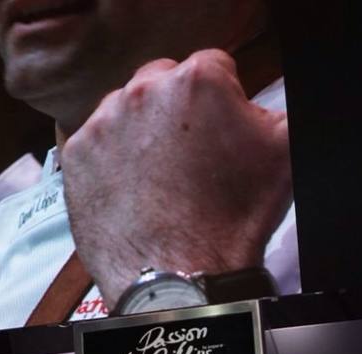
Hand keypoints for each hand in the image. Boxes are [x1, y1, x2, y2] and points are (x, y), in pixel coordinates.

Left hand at [61, 50, 291, 306]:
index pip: (213, 67)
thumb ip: (275, 111)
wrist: (182, 278)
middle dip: (178, 109)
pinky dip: (112, 160)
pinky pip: (97, 143)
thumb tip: (261, 107)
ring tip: (160, 177)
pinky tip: (133, 189)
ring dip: (142, 131)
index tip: (222, 131)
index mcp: (197, 80)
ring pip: (126, 109)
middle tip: (190, 155)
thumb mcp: (284, 153)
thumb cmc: (234, 220)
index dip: (222, 101)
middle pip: (164, 81)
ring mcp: (103, 123)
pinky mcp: (76, 155)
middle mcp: (143, 91)